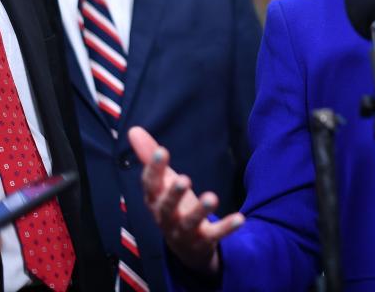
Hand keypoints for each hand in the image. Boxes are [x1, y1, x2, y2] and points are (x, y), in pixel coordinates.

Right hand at [128, 126, 243, 273]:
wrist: (183, 246)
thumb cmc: (170, 204)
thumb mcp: (161, 181)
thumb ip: (149, 156)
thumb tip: (134, 129)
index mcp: (155, 200)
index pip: (150, 185)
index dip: (154, 169)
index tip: (162, 151)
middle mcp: (166, 217)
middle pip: (167, 207)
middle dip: (174, 194)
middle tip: (184, 179)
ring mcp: (185, 231)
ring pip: (190, 222)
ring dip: (201, 211)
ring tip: (212, 197)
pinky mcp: (204, 240)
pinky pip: (215, 235)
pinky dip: (227, 228)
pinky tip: (240, 218)